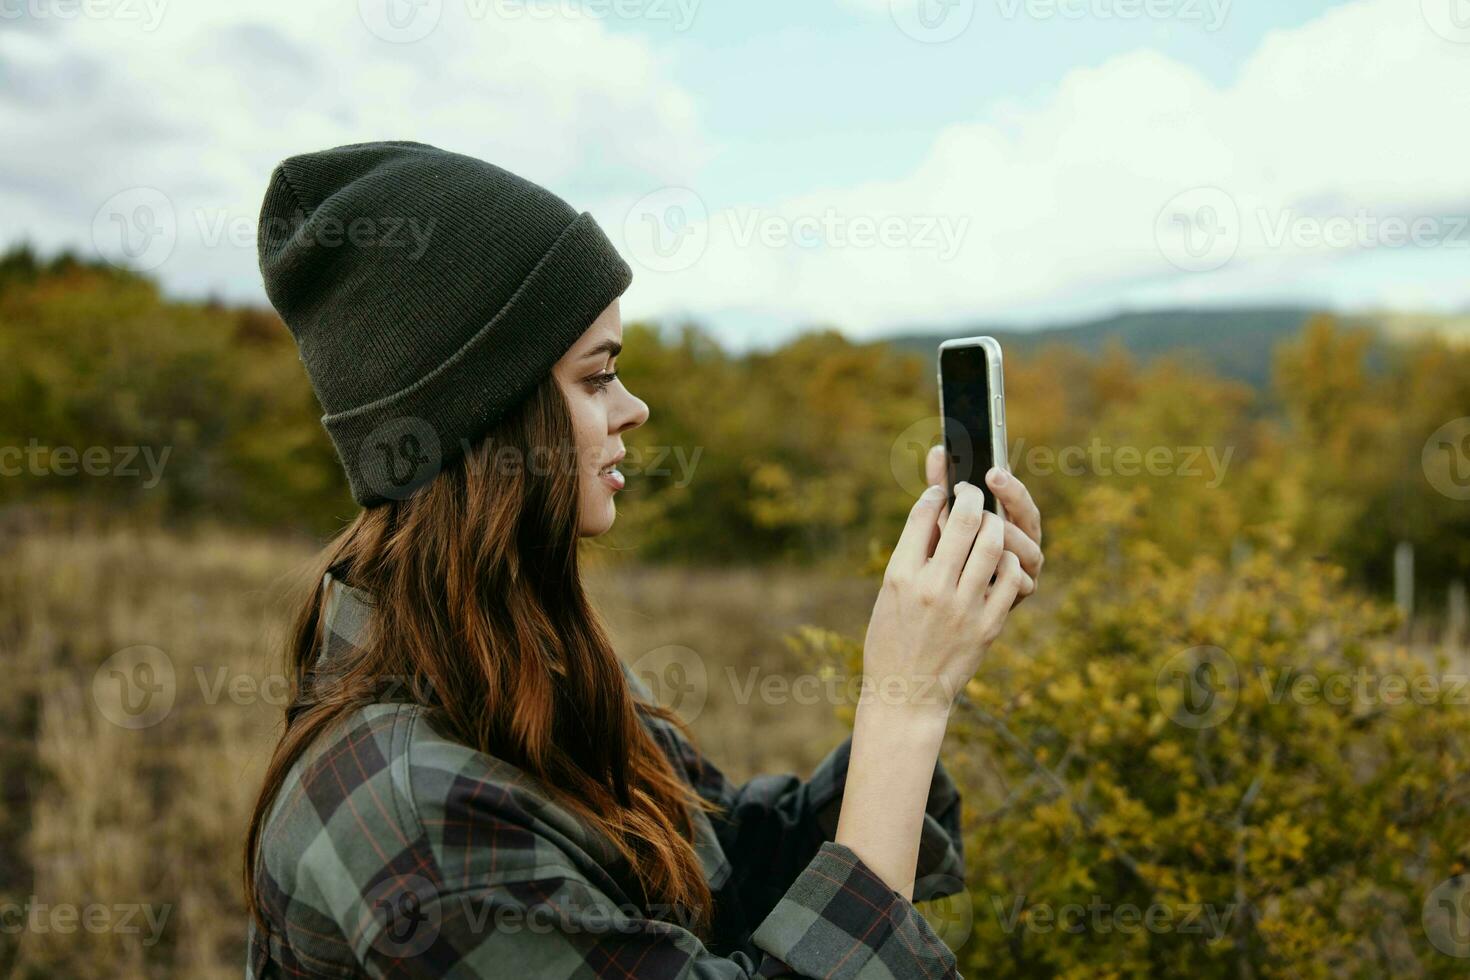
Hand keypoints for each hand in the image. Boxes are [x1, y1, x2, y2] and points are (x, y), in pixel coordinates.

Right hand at [862, 479, 1031, 715]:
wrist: (905, 694)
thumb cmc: (891, 639)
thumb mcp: (889, 594)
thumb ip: (911, 555)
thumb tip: (934, 513)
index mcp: (901, 576)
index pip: (923, 515)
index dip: (935, 494)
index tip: (940, 491)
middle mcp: (932, 588)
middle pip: (963, 521)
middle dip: (971, 497)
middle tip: (971, 493)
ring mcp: (963, 607)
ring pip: (992, 543)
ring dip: (993, 523)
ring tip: (988, 522)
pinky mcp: (988, 625)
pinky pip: (1010, 577)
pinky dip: (1008, 559)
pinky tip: (1001, 558)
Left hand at [924, 444, 1042, 606]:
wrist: (936, 616)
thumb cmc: (941, 560)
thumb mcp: (941, 523)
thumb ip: (941, 488)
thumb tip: (936, 450)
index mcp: (1009, 522)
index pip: (1018, 497)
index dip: (1009, 485)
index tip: (991, 472)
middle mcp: (1021, 544)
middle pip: (1029, 518)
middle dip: (1009, 502)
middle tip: (979, 493)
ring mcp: (1021, 572)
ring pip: (1027, 550)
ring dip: (1005, 536)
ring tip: (982, 527)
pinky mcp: (1014, 599)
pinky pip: (1019, 583)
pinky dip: (1006, 573)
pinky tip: (985, 568)